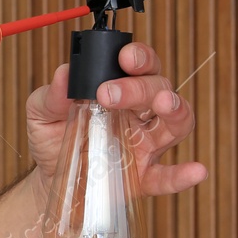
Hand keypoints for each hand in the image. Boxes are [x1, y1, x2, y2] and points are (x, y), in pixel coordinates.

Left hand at [24, 41, 207, 200]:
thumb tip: (63, 73)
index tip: (123, 58)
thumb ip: (51, 95)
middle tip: (108, 94)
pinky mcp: (144, 177)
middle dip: (139, 86)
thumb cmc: (53, 138)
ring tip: (165, 103)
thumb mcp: (41, 113)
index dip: (139, 58)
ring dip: (176, 110)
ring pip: (176, 123)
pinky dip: (183, 174)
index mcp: (120, 90)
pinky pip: (168, 176)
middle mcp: (140, 113)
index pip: (140, 66)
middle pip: (157, 89)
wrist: (48, 179)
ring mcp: (146, 145)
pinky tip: (196, 170)